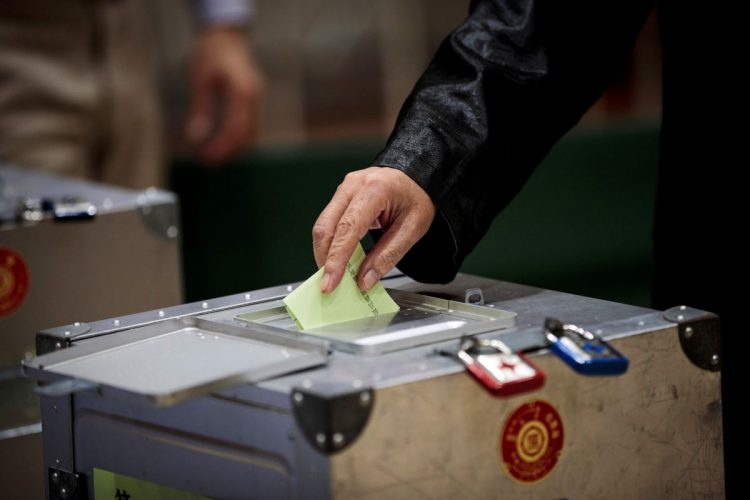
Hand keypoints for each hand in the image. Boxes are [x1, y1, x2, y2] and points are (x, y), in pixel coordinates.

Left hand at [186, 26, 263, 163]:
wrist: (227, 36)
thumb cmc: (210, 53)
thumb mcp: (199, 79)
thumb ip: (200, 108)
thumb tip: (196, 138)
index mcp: (243, 92)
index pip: (235, 129)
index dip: (221, 147)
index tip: (205, 157)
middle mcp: (255, 99)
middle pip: (247, 136)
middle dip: (228, 152)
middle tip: (207, 162)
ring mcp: (257, 101)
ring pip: (251, 134)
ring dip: (233, 148)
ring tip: (211, 156)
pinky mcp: (253, 103)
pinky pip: (250, 127)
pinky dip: (237, 139)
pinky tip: (221, 143)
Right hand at [313, 167, 435, 292]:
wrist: (417, 176)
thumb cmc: (417, 198)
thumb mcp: (413, 229)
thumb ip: (388, 256)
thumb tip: (364, 280)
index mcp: (375, 190)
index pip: (347, 228)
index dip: (336, 259)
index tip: (329, 283)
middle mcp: (353, 185)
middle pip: (326, 226)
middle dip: (325, 259)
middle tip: (328, 285)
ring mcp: (344, 189)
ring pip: (323, 225)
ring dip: (325, 253)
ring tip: (334, 275)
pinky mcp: (341, 196)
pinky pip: (329, 222)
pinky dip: (331, 244)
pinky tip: (338, 260)